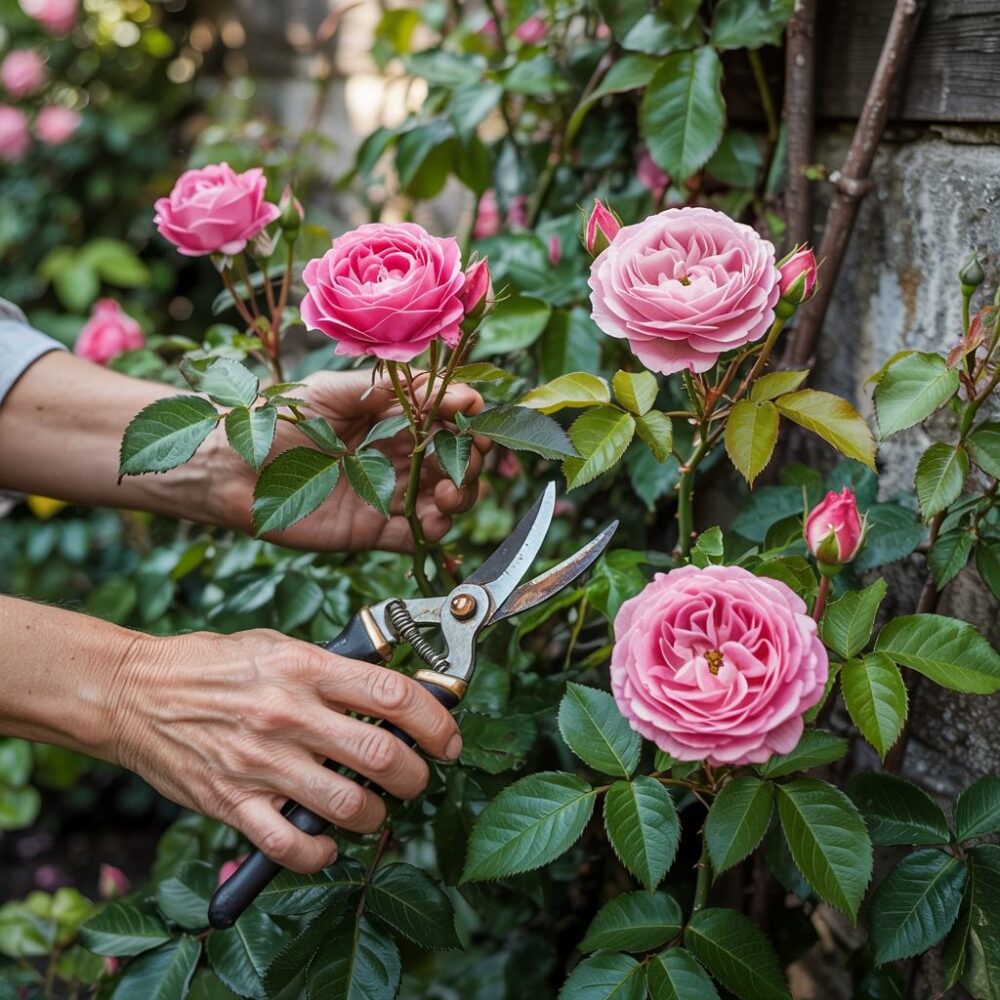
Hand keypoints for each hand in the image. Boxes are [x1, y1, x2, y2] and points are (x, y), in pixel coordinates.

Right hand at [109, 629, 462, 872]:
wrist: (135, 692)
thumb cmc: (211, 664)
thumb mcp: (278, 644)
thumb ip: (332, 667)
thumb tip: (388, 692)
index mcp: (304, 667)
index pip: (391, 694)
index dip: (435, 719)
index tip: (448, 738)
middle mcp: (287, 713)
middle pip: (381, 754)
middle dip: (416, 774)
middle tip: (417, 777)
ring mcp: (259, 761)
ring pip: (347, 805)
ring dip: (376, 815)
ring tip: (375, 809)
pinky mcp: (232, 802)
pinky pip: (291, 846)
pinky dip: (320, 854)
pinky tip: (326, 843)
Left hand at [214, 368, 489, 552]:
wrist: (229, 466)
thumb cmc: (276, 417)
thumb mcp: (336, 390)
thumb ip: (395, 390)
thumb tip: (457, 391)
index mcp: (391, 420)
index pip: (446, 421)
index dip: (467, 422)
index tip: (475, 420)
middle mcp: (395, 457)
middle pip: (454, 463)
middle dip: (471, 461)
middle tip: (470, 460)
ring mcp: (385, 495)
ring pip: (444, 500)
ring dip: (461, 496)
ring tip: (451, 492)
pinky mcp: (370, 530)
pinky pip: (414, 535)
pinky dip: (433, 529)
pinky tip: (433, 517)